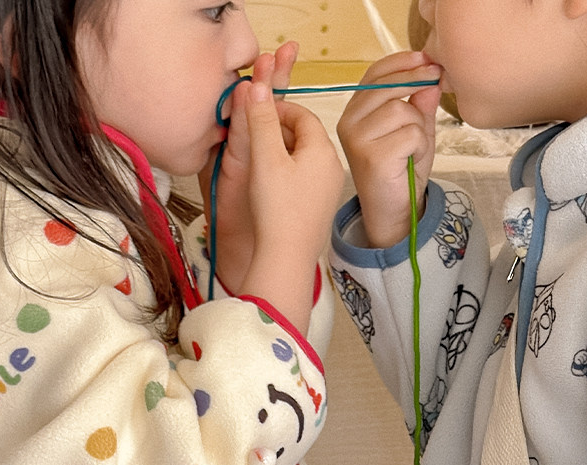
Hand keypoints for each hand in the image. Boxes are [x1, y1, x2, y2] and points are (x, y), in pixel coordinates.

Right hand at [204, 48, 343, 333]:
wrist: (288, 258)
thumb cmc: (277, 207)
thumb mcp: (265, 157)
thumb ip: (261, 119)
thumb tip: (258, 85)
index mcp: (323, 149)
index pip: (302, 114)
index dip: (276, 109)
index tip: (254, 114)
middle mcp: (333, 166)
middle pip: (305, 135)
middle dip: (278, 130)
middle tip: (252, 137)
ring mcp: (330, 189)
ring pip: (305, 157)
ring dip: (282, 152)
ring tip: (259, 163)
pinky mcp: (322, 207)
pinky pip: (306, 178)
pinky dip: (289, 173)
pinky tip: (271, 186)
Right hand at [336, 51, 441, 248]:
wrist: (394, 212)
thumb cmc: (401, 172)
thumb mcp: (415, 132)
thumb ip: (420, 105)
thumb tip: (431, 79)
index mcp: (354, 113)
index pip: (374, 74)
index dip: (401, 62)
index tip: (425, 58)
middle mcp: (349, 123)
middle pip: (388, 87)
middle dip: (418, 84)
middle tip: (438, 81)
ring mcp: (357, 139)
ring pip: (402, 110)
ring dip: (419, 127)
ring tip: (414, 148)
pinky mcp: (371, 156)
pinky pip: (410, 133)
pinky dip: (420, 145)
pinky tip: (411, 160)